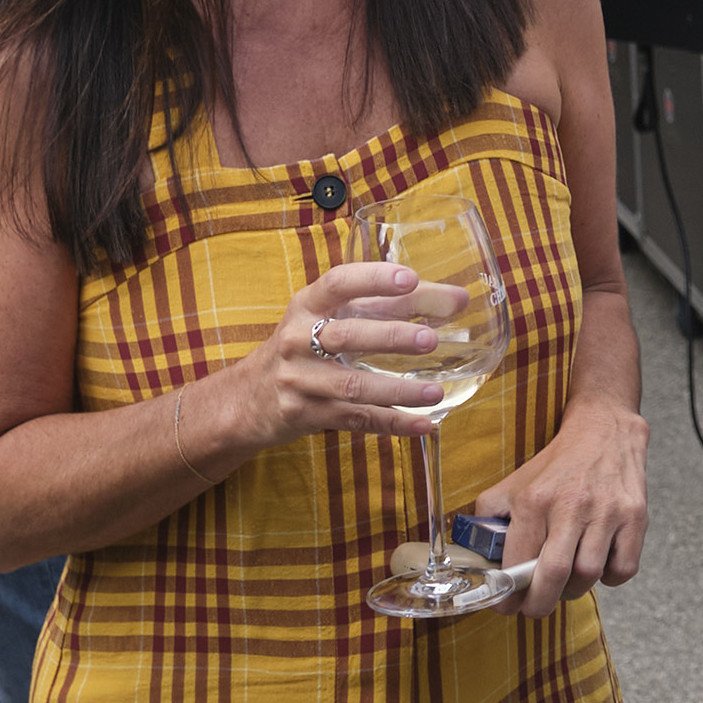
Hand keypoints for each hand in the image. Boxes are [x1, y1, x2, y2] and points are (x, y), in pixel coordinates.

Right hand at [217, 261, 449, 452]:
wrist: (246, 398)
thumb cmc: (302, 346)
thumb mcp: (328, 318)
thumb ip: (387, 305)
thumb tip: (455, 298)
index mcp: (306, 305)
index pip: (338, 283)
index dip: (373, 279)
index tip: (410, 278)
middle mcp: (298, 339)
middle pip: (347, 336)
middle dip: (391, 337)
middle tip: (432, 340)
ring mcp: (300, 380)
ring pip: (353, 386)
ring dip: (398, 390)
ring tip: (436, 391)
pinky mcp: (306, 415)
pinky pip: (356, 420)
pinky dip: (392, 424)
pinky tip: (423, 424)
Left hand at [476, 399, 650, 615]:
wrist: (604, 429)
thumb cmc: (557, 464)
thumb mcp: (514, 482)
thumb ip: (488, 516)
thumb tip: (475, 555)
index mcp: (535, 499)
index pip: (518, 561)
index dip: (509, 594)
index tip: (507, 606)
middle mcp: (571, 505)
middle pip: (555, 575)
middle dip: (540, 604)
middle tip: (534, 609)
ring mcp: (607, 512)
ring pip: (589, 575)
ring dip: (574, 590)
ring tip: (566, 581)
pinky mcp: (635, 517)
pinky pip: (623, 569)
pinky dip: (610, 577)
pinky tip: (598, 563)